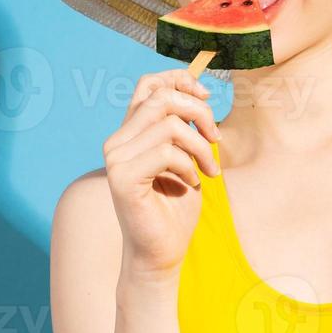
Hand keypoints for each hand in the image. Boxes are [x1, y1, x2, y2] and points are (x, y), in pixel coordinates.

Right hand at [102, 68, 222, 284]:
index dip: (179, 80)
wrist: (161, 253)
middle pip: (162, 98)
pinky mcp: (122, 178)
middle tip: (216, 139)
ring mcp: (115, 159)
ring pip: (170, 125)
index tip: (207, 96)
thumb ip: (184, 127)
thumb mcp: (186, 157)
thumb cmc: (175, 208)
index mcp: (129, 133)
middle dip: (199, 113)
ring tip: (209, 169)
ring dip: (200, 146)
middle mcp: (116, 141)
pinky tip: (192, 184)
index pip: (148, 85)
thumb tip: (199, 94)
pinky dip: (188, 166)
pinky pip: (167, 152)